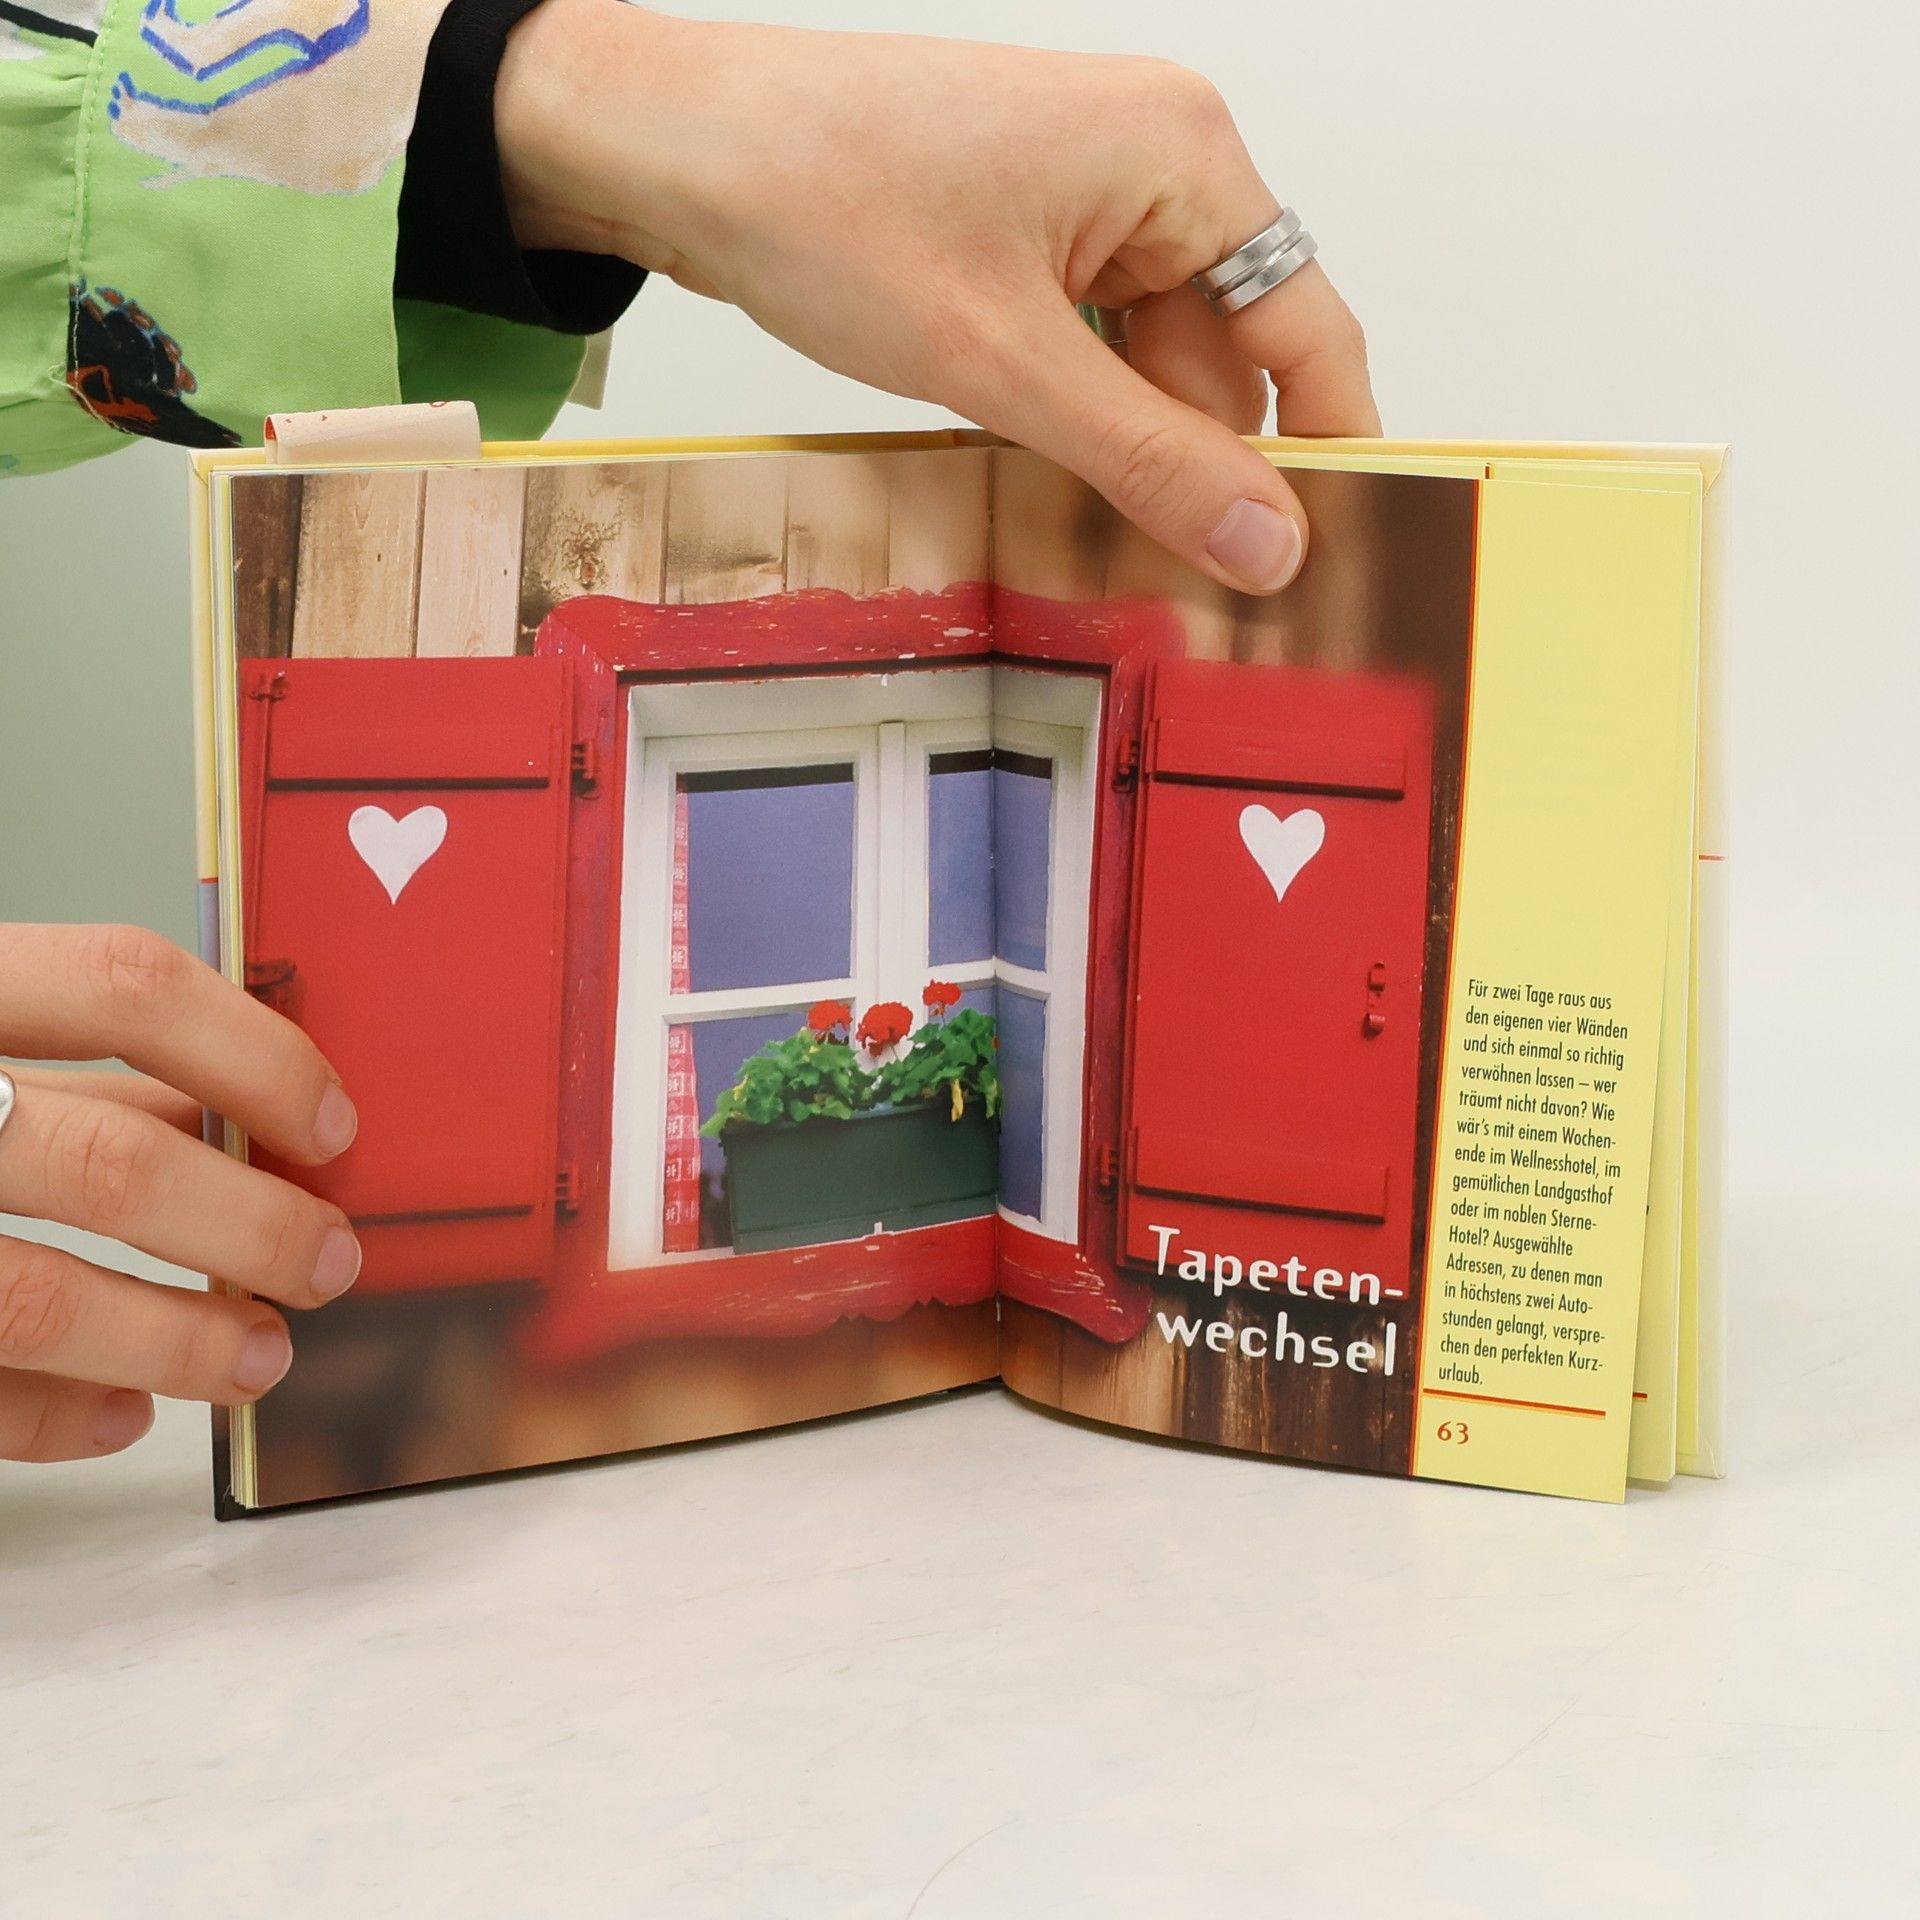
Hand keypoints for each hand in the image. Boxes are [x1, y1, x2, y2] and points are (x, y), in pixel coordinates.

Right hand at [0, 925, 359, 1462]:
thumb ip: (81, 1064)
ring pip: (32, 1296)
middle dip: (251, 1227)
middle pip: (107, 1162)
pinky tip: (125, 1414)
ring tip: (261, 1356)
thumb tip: (242, 1113)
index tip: (333, 1126)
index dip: (253, 1054)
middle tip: (332, 1262)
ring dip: (175, 1340)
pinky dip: (50, 1414)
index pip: (122, 986)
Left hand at [497, 4, 1377, 593]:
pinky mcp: (1023, 231)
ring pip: (1151, 359)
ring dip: (1125, 445)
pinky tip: (1038, 469)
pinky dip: (1074, 411)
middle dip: (1198, 463)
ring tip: (1085, 530)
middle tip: (1178, 585)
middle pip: (1227, 354)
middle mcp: (1154, 163)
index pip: (1309, 327)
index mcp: (1183, 156)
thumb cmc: (822, 202)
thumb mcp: (1003, 359)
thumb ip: (1148, 458)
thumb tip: (1270, 543)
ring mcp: (1085, 197)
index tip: (1316, 560)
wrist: (673, 147)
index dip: (1323, 450)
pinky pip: (1088, 342)